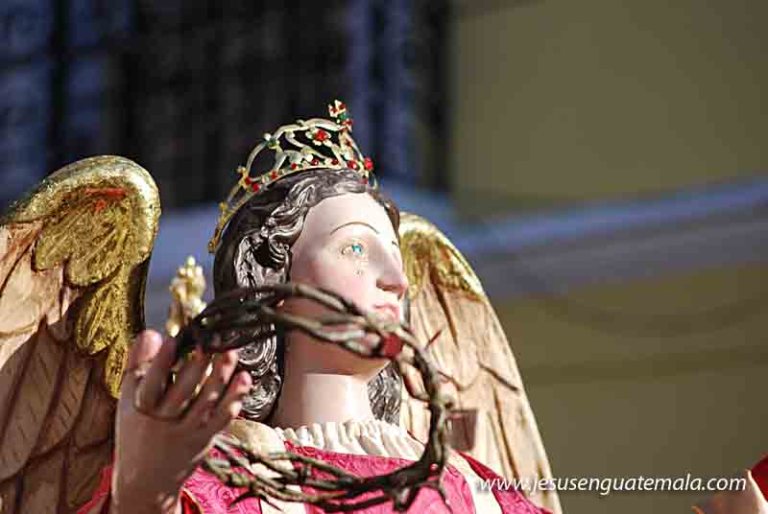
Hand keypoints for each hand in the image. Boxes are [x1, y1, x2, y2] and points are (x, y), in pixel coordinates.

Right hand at [110, 330, 251, 513]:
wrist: (145, 479)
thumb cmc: (137, 429)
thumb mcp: (128, 400)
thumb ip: (137, 365)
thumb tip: (150, 334)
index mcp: (141, 409)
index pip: (149, 383)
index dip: (160, 362)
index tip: (171, 339)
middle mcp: (164, 421)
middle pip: (183, 391)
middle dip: (198, 364)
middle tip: (210, 341)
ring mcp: (187, 431)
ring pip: (207, 401)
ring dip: (221, 374)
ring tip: (229, 352)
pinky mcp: (205, 438)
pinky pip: (223, 417)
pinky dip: (235, 397)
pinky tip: (243, 378)